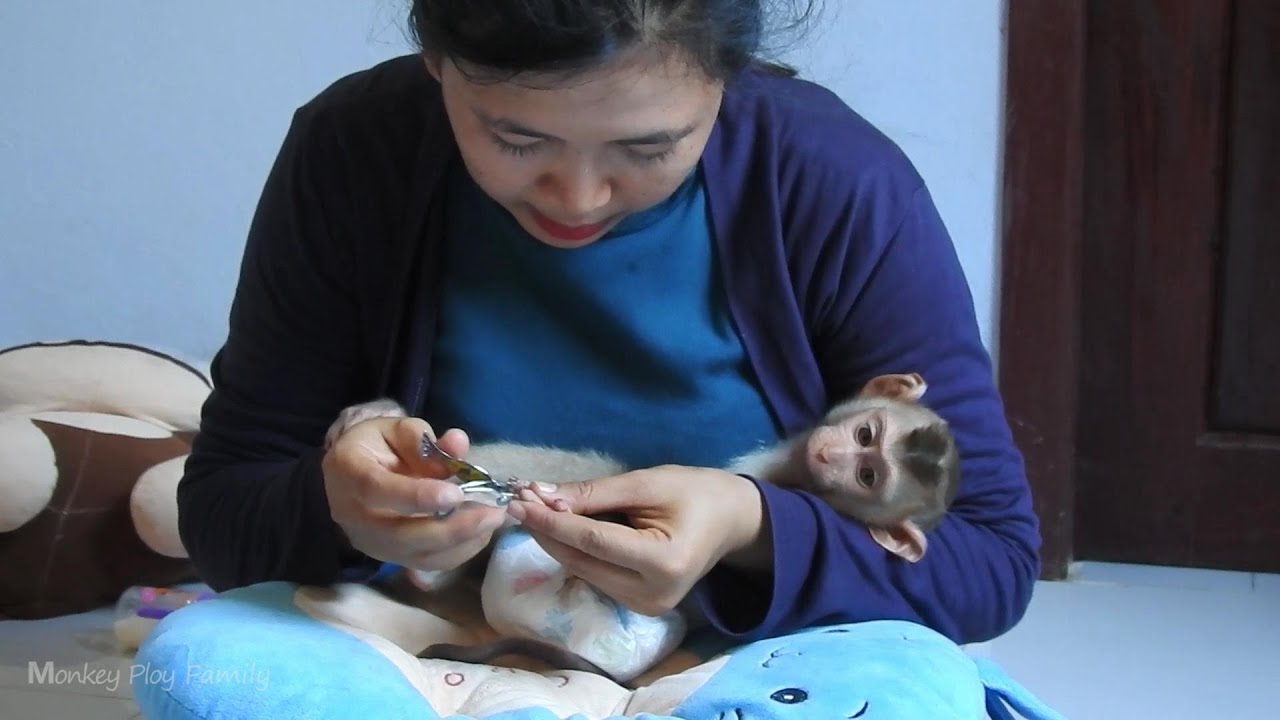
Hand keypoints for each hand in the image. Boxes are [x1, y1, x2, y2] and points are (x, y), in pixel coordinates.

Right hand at [321, 415, 507, 571]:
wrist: (351, 476)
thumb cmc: (375, 447)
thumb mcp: (395, 430)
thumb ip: (425, 439)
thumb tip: (458, 443)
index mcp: (347, 473)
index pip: (376, 490)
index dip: (416, 496)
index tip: (455, 494)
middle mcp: (353, 516)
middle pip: (400, 535)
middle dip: (452, 528)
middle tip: (492, 512)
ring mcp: (371, 543)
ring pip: (418, 555)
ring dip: (463, 542)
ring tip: (494, 519)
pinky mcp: (391, 558)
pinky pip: (428, 563)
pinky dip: (460, 551)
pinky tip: (482, 531)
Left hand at [505, 465, 766, 615]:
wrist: (732, 520)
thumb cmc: (696, 492)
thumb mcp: (647, 483)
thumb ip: (594, 494)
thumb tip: (542, 497)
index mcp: (663, 563)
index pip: (592, 541)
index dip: (551, 522)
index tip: (519, 500)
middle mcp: (653, 594)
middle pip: (582, 561)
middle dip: (546, 531)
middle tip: (519, 500)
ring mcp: (645, 606)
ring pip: (583, 571)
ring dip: (555, 541)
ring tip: (533, 509)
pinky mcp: (638, 605)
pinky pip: (595, 575)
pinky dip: (574, 550)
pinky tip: (557, 527)